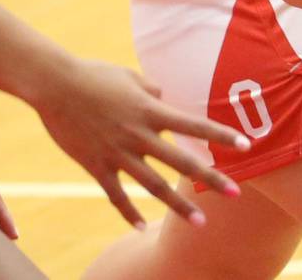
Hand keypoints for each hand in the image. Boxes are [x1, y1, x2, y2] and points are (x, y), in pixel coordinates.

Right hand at [31, 58, 251, 229]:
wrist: (54, 84)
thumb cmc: (94, 74)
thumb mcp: (130, 77)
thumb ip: (152, 90)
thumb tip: (164, 98)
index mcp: (150, 109)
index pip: (195, 124)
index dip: (222, 135)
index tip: (247, 146)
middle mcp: (139, 134)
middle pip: (182, 160)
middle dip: (211, 179)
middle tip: (236, 193)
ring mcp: (118, 153)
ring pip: (154, 185)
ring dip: (178, 205)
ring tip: (200, 223)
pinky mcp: (96, 166)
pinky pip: (117, 195)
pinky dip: (130, 212)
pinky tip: (142, 227)